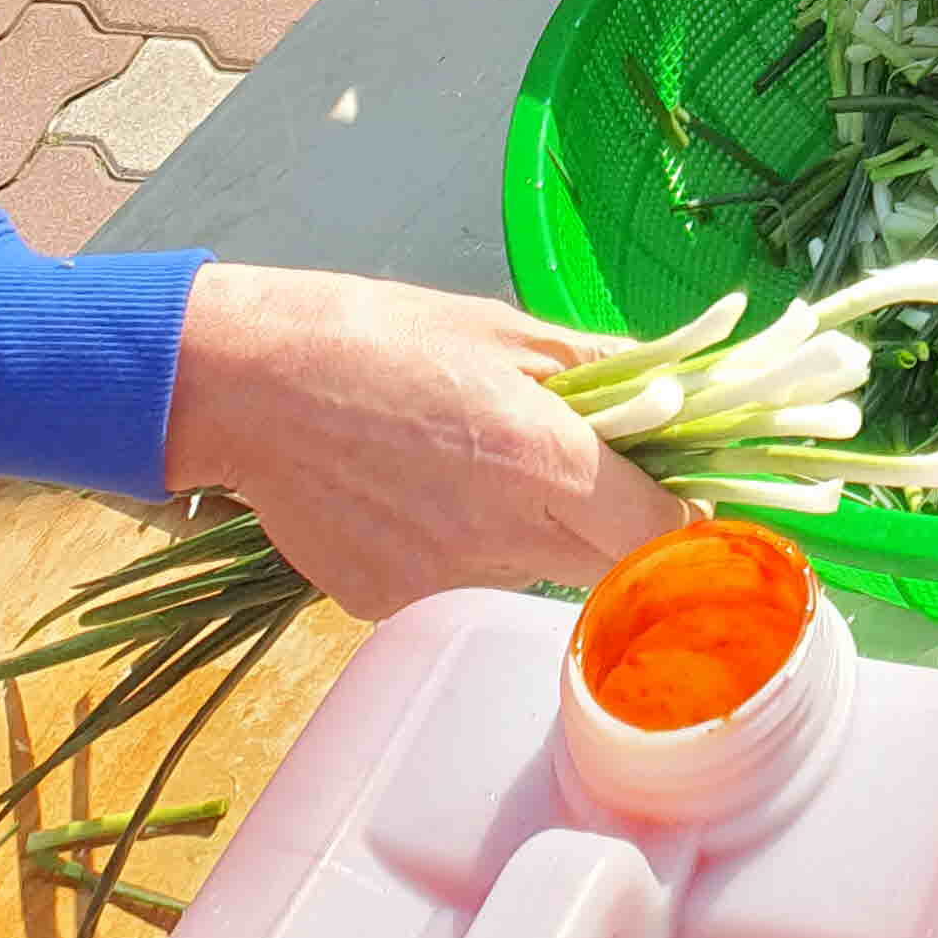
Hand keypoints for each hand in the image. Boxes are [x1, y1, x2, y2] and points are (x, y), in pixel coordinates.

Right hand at [163, 266, 673, 617]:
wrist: (249, 384)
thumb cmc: (381, 337)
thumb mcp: (508, 331)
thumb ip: (605, 370)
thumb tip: (682, 387)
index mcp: (545, 461)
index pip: (660, 533)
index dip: (685, 523)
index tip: (687, 503)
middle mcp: (501, 537)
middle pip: (603, 566)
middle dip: (613, 529)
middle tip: (588, 475)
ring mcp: (440, 583)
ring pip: (526, 574)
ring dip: (527, 534)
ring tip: (471, 468)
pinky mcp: (385, 606)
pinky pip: (452, 588)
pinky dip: (452, 552)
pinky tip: (412, 497)